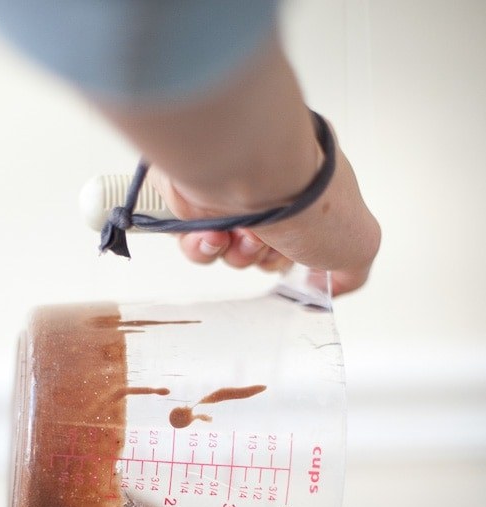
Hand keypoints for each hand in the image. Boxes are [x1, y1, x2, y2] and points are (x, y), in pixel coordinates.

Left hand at [148, 134, 380, 297]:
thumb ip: (352, 268)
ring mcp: (234, 192)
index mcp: (311, 188)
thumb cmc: (307, 197)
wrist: (253, 173)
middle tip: (272, 243)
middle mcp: (272, 187)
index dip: (300, 258)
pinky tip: (217, 233)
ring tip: (245, 235)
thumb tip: (325, 284)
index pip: (304, 239)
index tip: (303, 262)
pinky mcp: (198, 198)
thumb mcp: (360, 243)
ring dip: (237, 255)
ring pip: (230, 251)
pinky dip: (204, 248)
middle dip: (267, 258)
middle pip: (265, 249)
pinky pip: (195, 243)